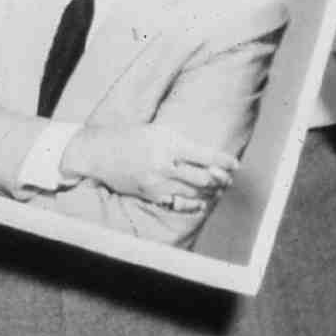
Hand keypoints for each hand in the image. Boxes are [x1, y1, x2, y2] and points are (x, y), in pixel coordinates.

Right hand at [67, 123, 238, 216]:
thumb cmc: (132, 138)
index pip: (205, 156)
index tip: (235, 165)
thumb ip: (182, 143)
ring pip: (193, 193)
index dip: (224, 162)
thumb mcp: (159, 131)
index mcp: (168, 144)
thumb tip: (209, 156)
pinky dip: (192, 203)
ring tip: (218, 189)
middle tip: (228, 179)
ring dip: (209, 192)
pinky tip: (201, 201)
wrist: (100, 153)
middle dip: (221, 180)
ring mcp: (156, 182)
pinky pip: (177, 203)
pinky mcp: (149, 195)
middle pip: (204, 178)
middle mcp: (163, 164)